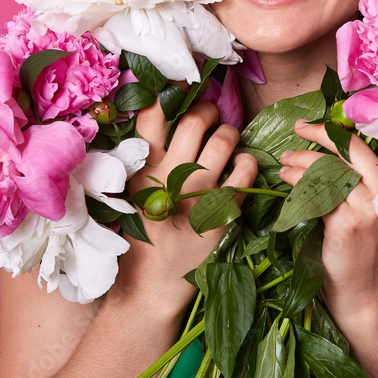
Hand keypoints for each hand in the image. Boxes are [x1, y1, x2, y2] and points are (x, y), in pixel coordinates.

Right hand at [113, 100, 257, 317]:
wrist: (150, 288)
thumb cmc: (140, 236)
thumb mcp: (130, 194)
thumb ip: (143, 159)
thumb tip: (159, 113)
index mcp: (141, 168)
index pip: (151, 114)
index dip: (167, 93)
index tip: (179, 89)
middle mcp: (169, 175)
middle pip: (194, 119)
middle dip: (207, 110)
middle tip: (209, 117)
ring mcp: (198, 193)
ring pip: (224, 139)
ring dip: (230, 132)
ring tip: (227, 139)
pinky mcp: (222, 212)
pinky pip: (244, 172)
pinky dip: (247, 162)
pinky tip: (241, 166)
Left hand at [277, 119, 377, 318]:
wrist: (365, 294)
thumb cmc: (361, 252)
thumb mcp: (366, 210)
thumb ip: (353, 183)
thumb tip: (320, 153)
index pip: (359, 146)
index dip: (331, 131)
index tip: (307, 126)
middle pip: (347, 149)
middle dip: (317, 134)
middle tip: (295, 130)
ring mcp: (367, 206)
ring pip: (327, 169)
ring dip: (300, 161)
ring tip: (284, 163)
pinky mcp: (348, 222)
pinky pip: (316, 193)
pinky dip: (297, 183)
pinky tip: (286, 181)